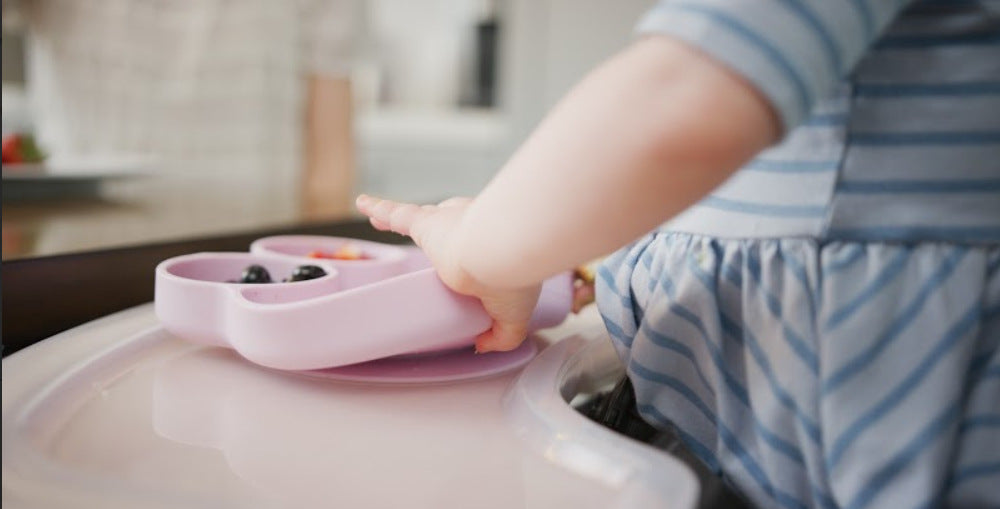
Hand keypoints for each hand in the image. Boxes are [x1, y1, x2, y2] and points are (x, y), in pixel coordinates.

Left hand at [356, 194, 540, 352]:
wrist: (498, 253)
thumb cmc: (509, 278)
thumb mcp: (511, 318)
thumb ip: (500, 334)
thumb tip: (481, 343)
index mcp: (490, 253)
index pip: (477, 255)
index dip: (469, 260)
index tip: (465, 271)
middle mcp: (471, 232)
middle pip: (448, 231)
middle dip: (439, 230)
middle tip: (431, 241)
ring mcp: (446, 224)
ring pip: (419, 217)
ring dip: (401, 216)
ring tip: (383, 219)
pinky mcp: (425, 223)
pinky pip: (396, 213)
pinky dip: (379, 208)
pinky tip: (364, 204)